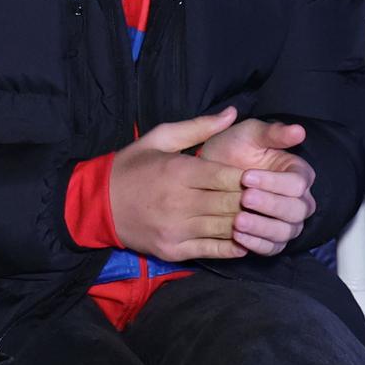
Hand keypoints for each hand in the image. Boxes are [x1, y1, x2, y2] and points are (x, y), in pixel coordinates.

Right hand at [108, 111, 253, 264]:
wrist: (96, 203)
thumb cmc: (131, 167)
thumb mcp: (159, 139)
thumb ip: (197, 127)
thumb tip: (233, 113)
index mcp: (179, 171)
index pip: (229, 177)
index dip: (251, 179)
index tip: (260, 177)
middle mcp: (180, 202)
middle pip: (233, 203)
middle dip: (253, 202)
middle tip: (268, 199)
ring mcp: (177, 229)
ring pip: (227, 228)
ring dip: (248, 224)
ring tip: (262, 219)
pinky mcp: (174, 250)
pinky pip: (213, 251)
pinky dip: (234, 247)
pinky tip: (246, 239)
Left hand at [194, 116, 318, 252]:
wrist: (209, 169)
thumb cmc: (234, 149)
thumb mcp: (250, 134)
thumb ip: (274, 133)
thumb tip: (299, 130)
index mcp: (298, 174)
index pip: (298, 184)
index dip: (274, 182)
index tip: (246, 177)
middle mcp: (298, 200)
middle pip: (297, 210)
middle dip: (270, 205)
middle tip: (244, 199)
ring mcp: (286, 222)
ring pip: (285, 231)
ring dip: (263, 227)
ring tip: (237, 221)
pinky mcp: (271, 239)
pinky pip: (271, 248)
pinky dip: (257, 244)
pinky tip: (238, 236)